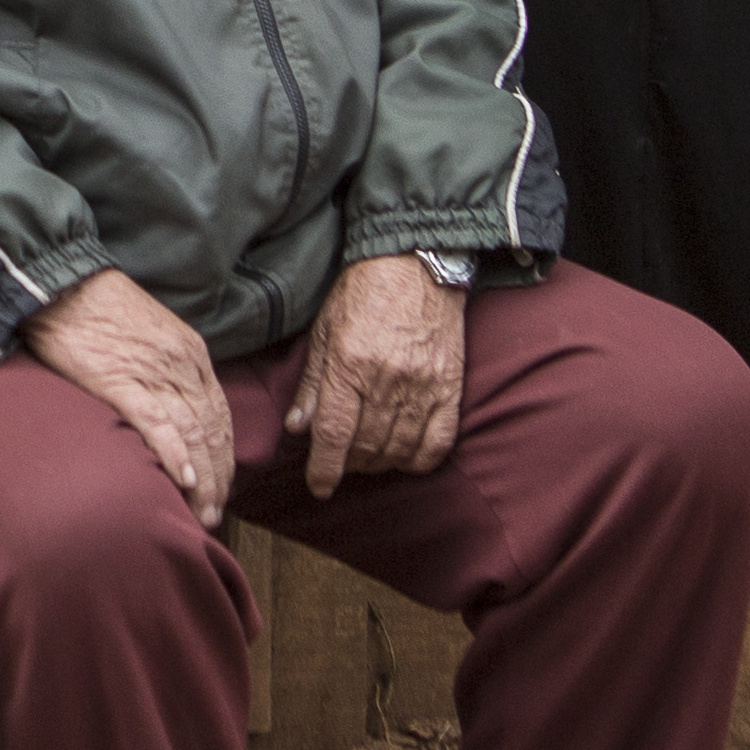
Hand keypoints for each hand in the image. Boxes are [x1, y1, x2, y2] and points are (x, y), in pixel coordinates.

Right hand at [25, 270, 231, 531]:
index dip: (224, 454)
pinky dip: (176, 456)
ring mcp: (154, 373)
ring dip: (203, 479)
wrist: (61, 283)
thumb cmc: (97, 306)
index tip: (222, 483)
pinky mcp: (122, 382)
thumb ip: (164, 366)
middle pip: (212, 431)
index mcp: (191, 352)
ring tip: (203, 512)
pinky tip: (184, 481)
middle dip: (219, 476)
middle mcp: (182, 364)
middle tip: (215, 512)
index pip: (220, 414)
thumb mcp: (148, 331)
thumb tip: (168, 406)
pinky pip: (158, 426)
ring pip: (193, 434)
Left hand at [291, 257, 464, 498]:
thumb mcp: (324, 331)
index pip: (335, 434)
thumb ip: (313, 383)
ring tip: (368, 458)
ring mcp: (423, 385)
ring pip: (399, 450)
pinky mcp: (450, 386)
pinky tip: (406, 457)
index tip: (319, 487)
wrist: (416, 263)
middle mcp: (387, 380)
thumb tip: (298, 427)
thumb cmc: (364, 292)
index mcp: (350, 364)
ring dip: (380, 464)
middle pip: (366, 446)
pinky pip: (439, 441)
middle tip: (342, 461)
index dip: (324, 468)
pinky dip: (421, 459)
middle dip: (349, 464)